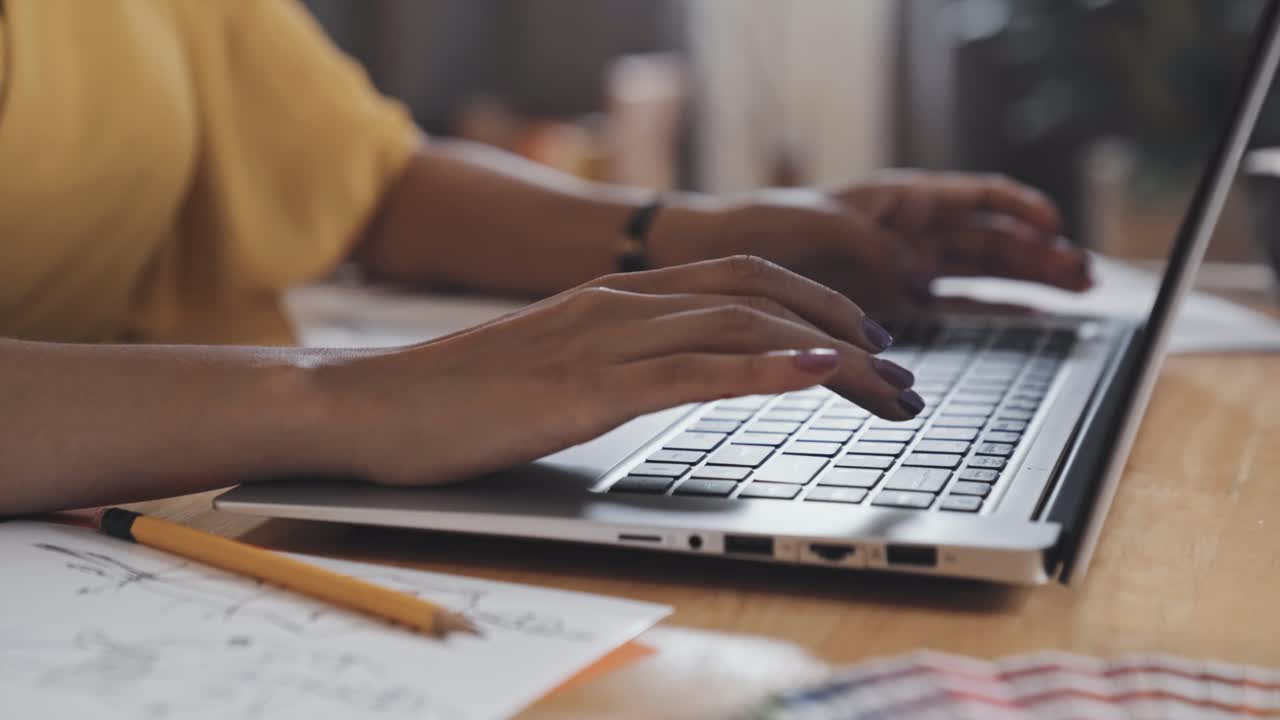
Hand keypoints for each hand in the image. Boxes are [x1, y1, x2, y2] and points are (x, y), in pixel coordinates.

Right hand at [319, 257, 922, 485]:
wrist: (368, 406)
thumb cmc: (458, 398)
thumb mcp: (559, 369)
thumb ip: (622, 363)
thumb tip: (682, 377)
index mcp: (616, 296)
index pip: (742, 282)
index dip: (816, 304)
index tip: (864, 346)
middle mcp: (620, 303)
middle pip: (762, 295)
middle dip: (845, 327)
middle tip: (900, 370)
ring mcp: (604, 340)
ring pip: (743, 325)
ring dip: (829, 351)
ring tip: (888, 380)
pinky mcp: (585, 388)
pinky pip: (694, 370)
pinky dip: (766, 367)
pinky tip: (818, 372)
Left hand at [650, 171, 1091, 311]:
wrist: (724, 261)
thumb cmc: (767, 226)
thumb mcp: (823, 224)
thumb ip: (875, 249)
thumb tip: (919, 280)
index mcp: (899, 200)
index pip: (975, 197)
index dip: (1019, 208)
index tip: (1054, 224)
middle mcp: (910, 235)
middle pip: (992, 239)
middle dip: (1040, 252)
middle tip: (1086, 273)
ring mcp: (905, 273)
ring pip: (983, 274)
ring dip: (1029, 282)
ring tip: (1076, 291)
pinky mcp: (892, 309)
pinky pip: (953, 308)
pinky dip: (991, 312)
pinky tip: (1028, 317)